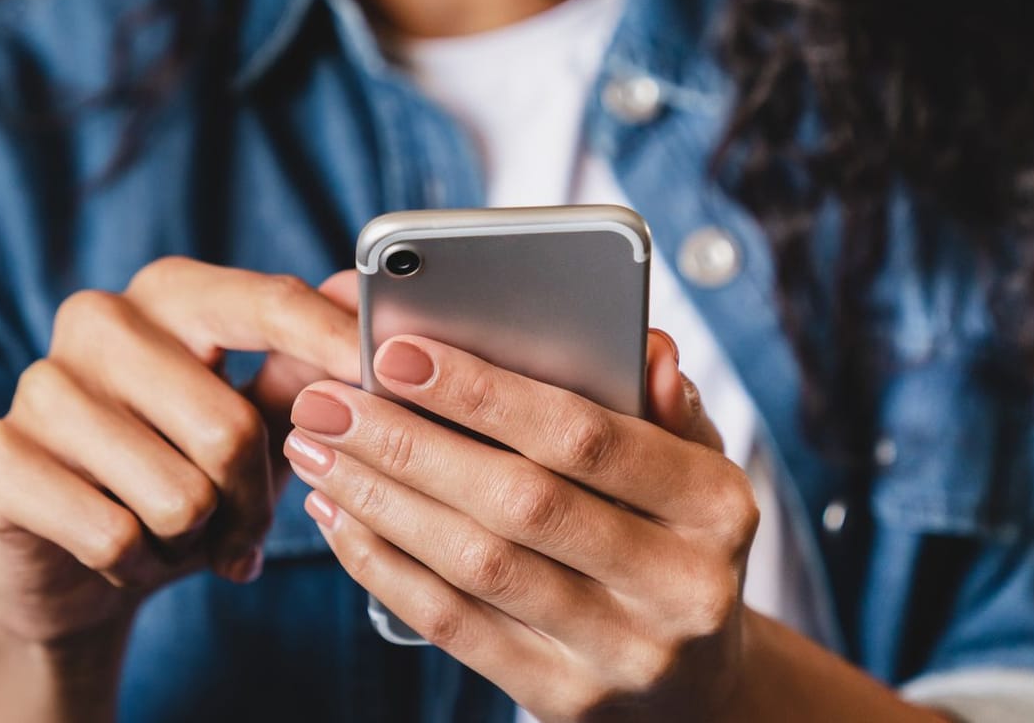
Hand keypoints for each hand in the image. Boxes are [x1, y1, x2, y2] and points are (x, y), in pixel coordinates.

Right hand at [0, 260, 358, 646]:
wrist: (69, 565)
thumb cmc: (179, 476)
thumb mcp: (254, 424)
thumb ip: (305, 368)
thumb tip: (362, 298)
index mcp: (170, 293)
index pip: (266, 303)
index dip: (330, 343)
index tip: (381, 375)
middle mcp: (98, 320)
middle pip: (230, 428)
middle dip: (253, 503)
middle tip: (242, 531)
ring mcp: (39, 385)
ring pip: (177, 495)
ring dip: (194, 541)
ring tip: (174, 535)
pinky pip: (113, 536)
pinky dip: (137, 566)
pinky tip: (123, 555)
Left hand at [283, 330, 760, 721]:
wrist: (699, 689)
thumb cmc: (676, 540)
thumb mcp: (696, 467)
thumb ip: (663, 404)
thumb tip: (645, 346)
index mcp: (716, 506)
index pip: (588, 437)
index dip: (486, 394)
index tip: (397, 352)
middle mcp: (680, 585)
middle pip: (520, 503)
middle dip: (409, 444)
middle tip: (327, 402)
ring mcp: (621, 653)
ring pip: (477, 567)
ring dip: (381, 502)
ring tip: (317, 452)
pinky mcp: (563, 700)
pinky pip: (455, 626)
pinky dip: (385, 567)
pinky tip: (341, 518)